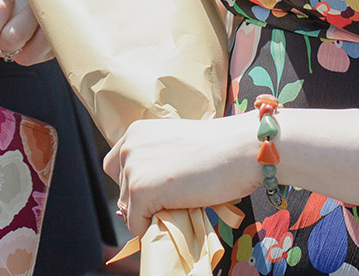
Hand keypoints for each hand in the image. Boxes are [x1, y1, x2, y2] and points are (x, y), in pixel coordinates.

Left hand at [103, 115, 260, 237]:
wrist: (241, 147)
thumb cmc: (220, 147)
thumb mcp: (177, 146)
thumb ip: (156, 161)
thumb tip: (140, 197)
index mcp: (136, 131)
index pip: (117, 166)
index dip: (136, 182)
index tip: (159, 188)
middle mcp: (128, 146)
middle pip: (121, 189)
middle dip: (142, 199)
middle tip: (173, 197)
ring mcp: (133, 168)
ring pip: (128, 208)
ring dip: (151, 212)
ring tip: (182, 200)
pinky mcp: (140, 190)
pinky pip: (135, 223)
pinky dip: (152, 227)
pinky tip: (177, 214)